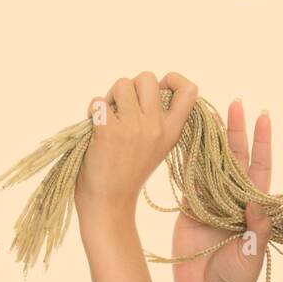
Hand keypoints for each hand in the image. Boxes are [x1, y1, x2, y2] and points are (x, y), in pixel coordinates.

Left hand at [75, 71, 197, 212]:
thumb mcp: (157, 147)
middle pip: (147, 77)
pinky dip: (92, 111)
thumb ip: (158, 119)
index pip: (190, 90)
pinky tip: (95, 128)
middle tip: (123, 109)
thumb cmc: (128, 173)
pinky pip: (98, 101)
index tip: (160, 87)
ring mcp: (133, 127)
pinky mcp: (109, 130)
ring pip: (121, 84)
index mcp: (173, 131)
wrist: (110, 204)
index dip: (173, 79)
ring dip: (110, 98)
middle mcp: (156, 126)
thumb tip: (144, 85)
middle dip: (131, 87)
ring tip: (108, 119)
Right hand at [170, 100, 271, 281]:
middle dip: (235, 131)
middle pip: (234, 158)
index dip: (262, 142)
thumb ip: (257, 229)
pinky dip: (186, 160)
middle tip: (235, 103)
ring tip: (207, 112)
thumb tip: (256, 202)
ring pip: (210, 165)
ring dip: (210, 140)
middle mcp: (233, 200)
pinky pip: (188, 181)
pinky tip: (184, 137)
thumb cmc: (237, 280)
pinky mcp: (188, 211)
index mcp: (254, 207)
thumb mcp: (253, 254)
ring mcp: (210, 204)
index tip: (263, 116)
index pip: (260, 167)